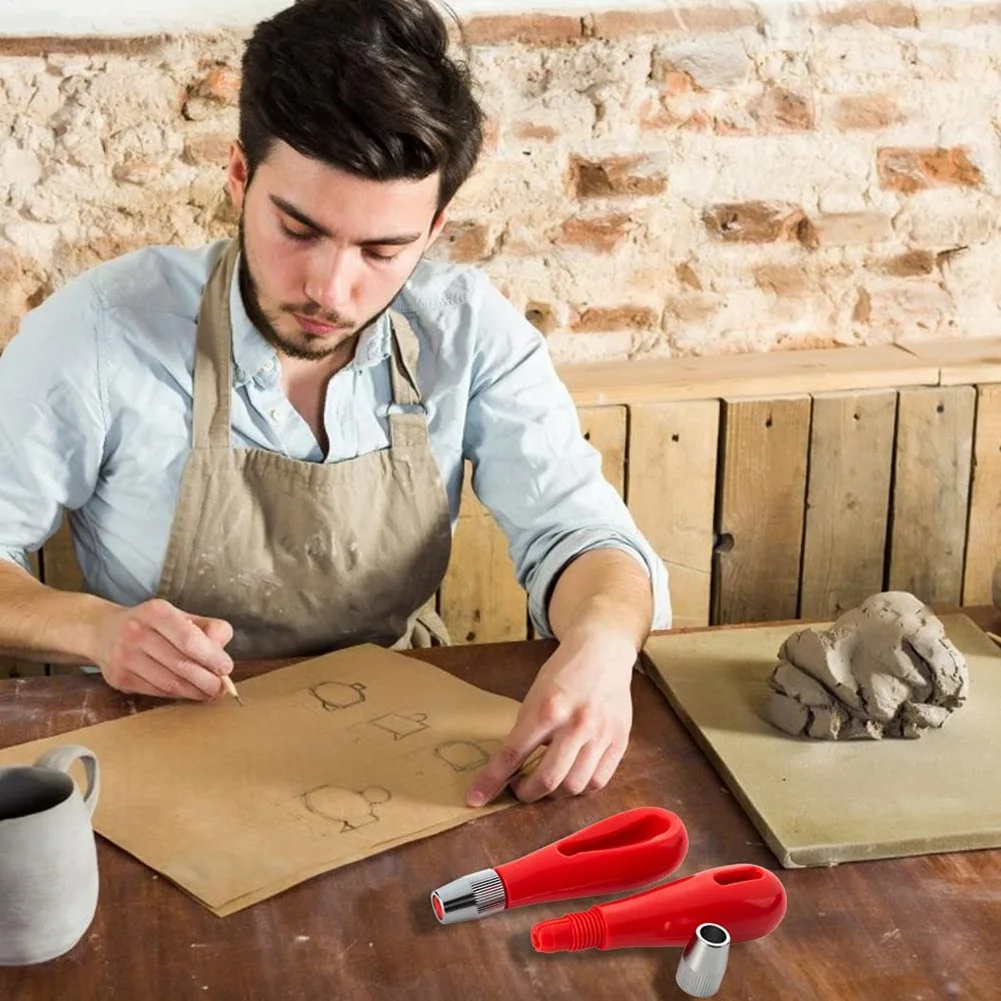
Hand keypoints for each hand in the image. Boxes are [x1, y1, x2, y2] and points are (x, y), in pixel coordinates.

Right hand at [93, 598, 233, 699]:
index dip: (210, 656)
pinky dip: (177, 694)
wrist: (103, 632)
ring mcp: (124, 657)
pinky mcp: (118, 678)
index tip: (226, 668)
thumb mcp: (180, 615)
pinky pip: (156, 691)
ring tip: (210, 692)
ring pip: (169, 682)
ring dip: (195, 691)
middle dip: (207, 680)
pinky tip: (188, 692)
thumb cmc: (153, 625)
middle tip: (222, 688)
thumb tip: (222, 653)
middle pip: (180, 663)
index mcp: (156, 612)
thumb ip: (207, 629)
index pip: (188, 638)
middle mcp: (136, 632)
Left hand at [466, 624, 637, 805]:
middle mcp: (576, 723)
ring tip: (546, 781)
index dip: (491, 780)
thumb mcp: (535, 695)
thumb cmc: (563, 674)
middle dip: (526, 793)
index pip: (513, 754)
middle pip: (548, 779)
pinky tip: (571, 777)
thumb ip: (527, 730)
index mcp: (547, 708)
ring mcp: (601, 734)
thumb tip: (510, 769)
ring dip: (554, 794)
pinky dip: (581, 788)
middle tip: (519, 788)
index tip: (476, 798)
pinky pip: (598, 781)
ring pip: (575, 786)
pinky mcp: (619, 741)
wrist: (602, 652)